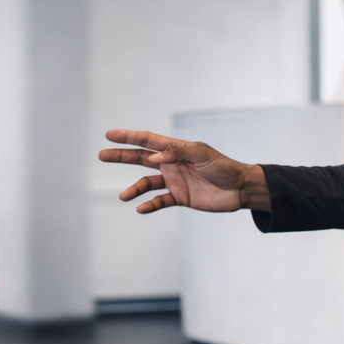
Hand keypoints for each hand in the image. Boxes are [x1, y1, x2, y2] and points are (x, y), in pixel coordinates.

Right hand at [99, 129, 270, 213]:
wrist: (241, 189)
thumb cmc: (224, 167)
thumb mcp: (202, 155)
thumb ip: (177, 153)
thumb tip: (155, 157)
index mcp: (176, 150)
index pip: (147, 140)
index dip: (128, 137)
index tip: (109, 135)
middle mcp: (172, 163)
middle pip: (141, 159)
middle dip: (122, 156)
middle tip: (102, 155)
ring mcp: (175, 180)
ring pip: (147, 183)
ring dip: (134, 189)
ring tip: (123, 196)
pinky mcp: (181, 197)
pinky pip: (160, 201)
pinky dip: (150, 205)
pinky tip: (141, 208)